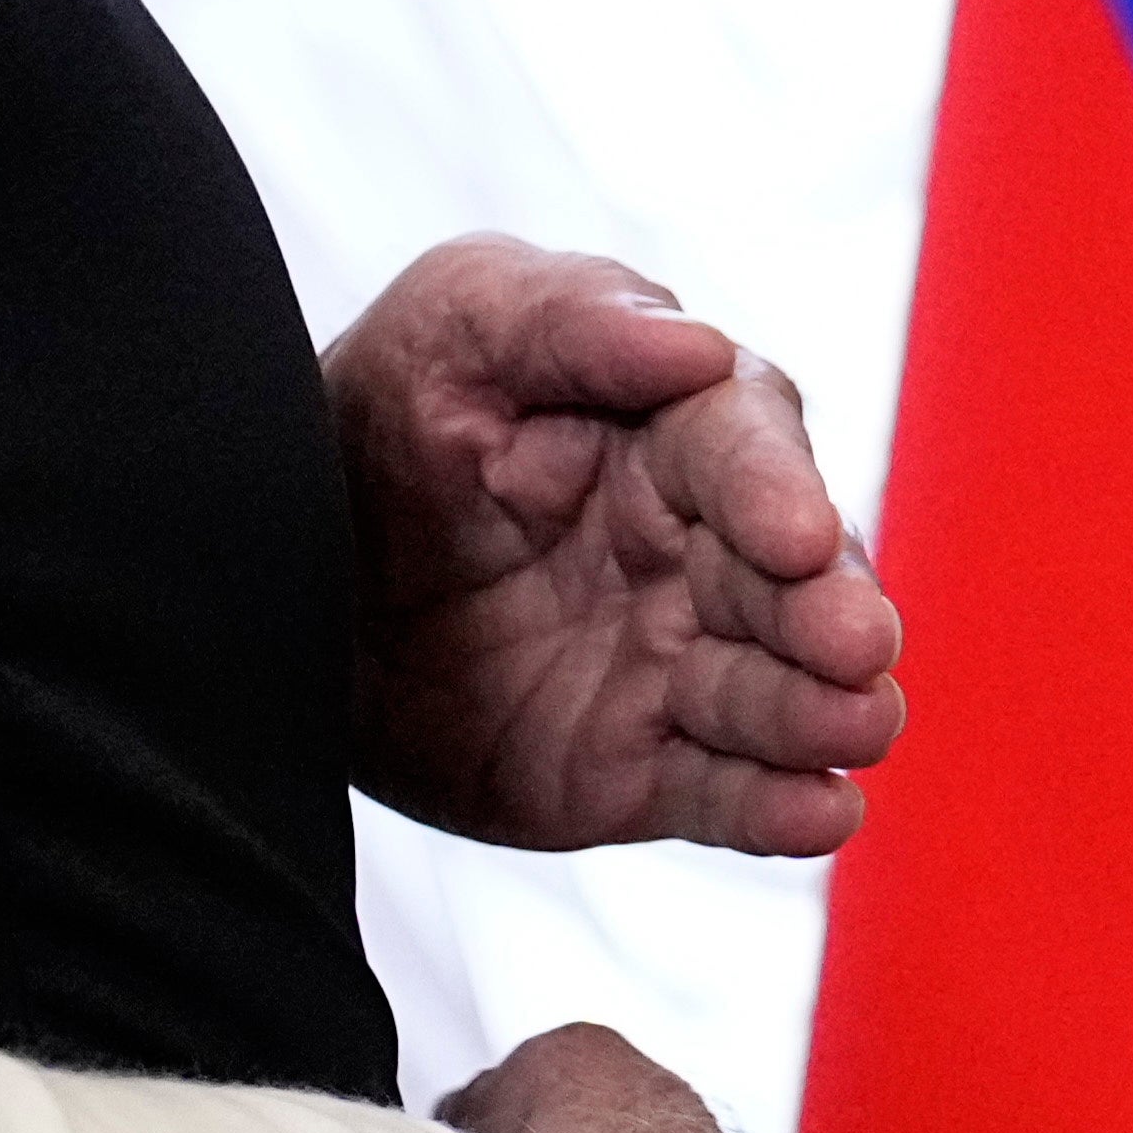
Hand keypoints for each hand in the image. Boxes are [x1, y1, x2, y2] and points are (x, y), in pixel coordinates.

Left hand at [331, 235, 906, 854]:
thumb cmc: (380, 416)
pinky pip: (716, 794)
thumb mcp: (448, 327)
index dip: (777, 488)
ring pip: (774, 693)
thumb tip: (695, 344)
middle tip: (853, 644)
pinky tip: (816, 815)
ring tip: (854, 727)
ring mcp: (668, 664)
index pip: (745, 452)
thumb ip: (563, 317)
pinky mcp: (632, 766)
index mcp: (665, 434)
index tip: (794, 533)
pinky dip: (774, 809)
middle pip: (789, 583)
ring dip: (822, 713)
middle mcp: (690, 553)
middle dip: (830, 614)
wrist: (278, 570)